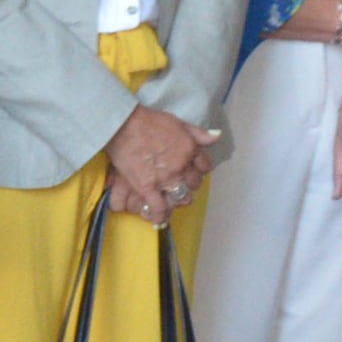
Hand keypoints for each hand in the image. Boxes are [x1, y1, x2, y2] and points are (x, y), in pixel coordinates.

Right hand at [102, 104, 208, 223]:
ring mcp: (165, 178)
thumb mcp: (179, 123)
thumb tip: (216, 136)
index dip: (199, 169)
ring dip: (176, 201)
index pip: (204, 166)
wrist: (124, 125)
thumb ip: (198, 133)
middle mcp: (182, 166)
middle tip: (179, 186)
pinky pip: (159, 207)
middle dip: (188, 185)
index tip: (192, 171)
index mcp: (190, 149)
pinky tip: (158, 219)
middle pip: (193, 184)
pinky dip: (160, 215)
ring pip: (179, 198)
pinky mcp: (148, 187)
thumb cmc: (149, 121)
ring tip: (170, 203)